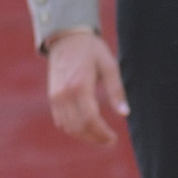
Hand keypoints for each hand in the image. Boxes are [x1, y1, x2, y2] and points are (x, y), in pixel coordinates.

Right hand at [44, 28, 127, 146]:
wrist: (66, 37)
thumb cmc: (91, 50)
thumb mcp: (109, 66)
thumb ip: (116, 91)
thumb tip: (125, 113)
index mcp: (80, 85)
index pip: (90, 119)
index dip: (102, 133)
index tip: (114, 139)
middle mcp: (64, 93)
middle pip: (79, 127)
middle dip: (95, 138)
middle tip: (109, 140)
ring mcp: (56, 95)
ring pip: (68, 127)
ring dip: (84, 136)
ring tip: (99, 136)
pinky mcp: (52, 96)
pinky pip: (60, 120)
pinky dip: (72, 129)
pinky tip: (86, 127)